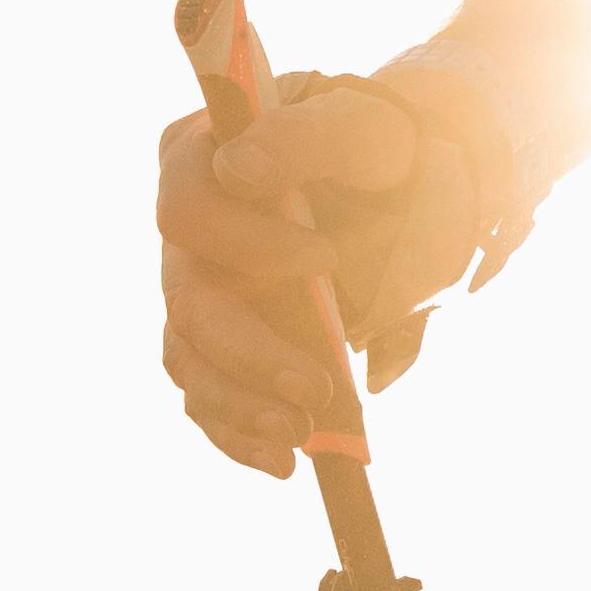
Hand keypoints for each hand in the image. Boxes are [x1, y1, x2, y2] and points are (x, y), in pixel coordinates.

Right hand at [151, 71, 483, 475]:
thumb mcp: (359, 129)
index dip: (246, 243)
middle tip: (317, 387)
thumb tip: (237, 169)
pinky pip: (206, 398)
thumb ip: (305, 136)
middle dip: (248, 354)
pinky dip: (239, 434)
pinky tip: (283, 461)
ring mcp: (197, 290)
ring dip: (239, 407)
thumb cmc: (376, 151)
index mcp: (198, 159)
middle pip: (185, 303)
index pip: (188, 210)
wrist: (406, 199)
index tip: (327, 258)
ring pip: (189, 360)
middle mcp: (184, 231)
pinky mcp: (218, 343)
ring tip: (298, 438)